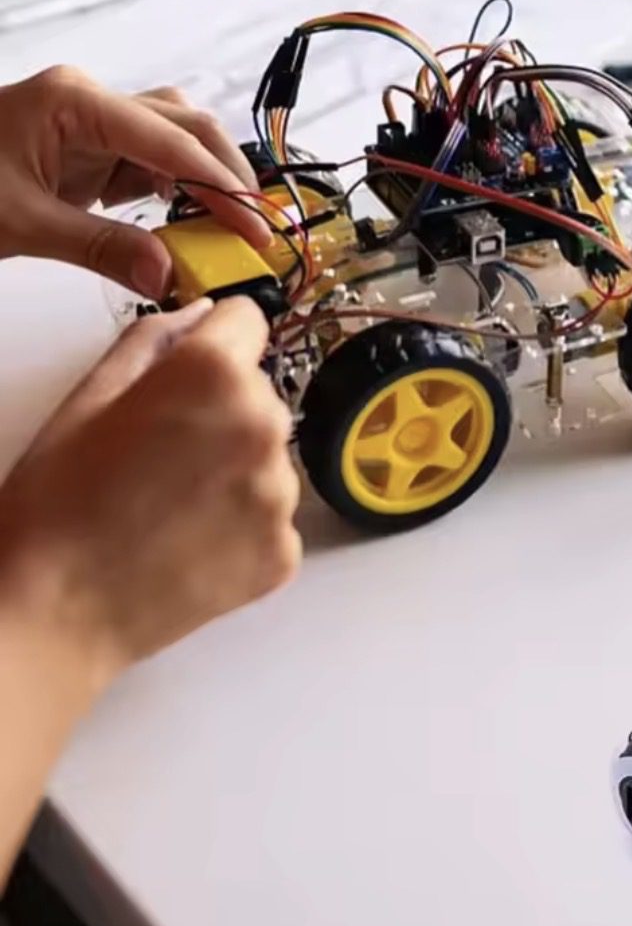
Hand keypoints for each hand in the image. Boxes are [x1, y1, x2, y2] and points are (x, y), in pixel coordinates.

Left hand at [0, 67, 270, 299]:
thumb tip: (168, 275)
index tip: (256, 231)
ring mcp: (94, 123)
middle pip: (189, 125)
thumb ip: (101, 247)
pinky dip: (180, 193)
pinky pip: (153, 164)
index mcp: (76, 101)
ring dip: (209, 181)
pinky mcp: (92, 150)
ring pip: (177, 140)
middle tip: (259, 229)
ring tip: (231, 228)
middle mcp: (93, 101)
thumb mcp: (21, 223)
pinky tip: (190, 224)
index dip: (223, 188)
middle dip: (230, 175)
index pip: (173, 142)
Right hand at [0, 297, 300, 685]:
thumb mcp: (90, 397)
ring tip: (169, 507)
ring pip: (270, 460)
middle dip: (223, 413)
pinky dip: (240, 528)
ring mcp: (281, 495)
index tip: (193, 369)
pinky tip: (187, 544)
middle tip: (160, 456)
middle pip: (261, 396)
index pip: (249, 321)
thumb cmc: (56, 503)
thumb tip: (204, 315)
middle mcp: (264, 427)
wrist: (52, 610)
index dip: (217, 342)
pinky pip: (272, 520)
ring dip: (236, 473)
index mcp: (215, 376)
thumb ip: (153, 342)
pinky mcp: (285, 551)